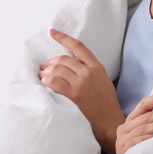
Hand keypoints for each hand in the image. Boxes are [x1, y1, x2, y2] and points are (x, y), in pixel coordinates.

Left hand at [38, 28, 124, 153]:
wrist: (110, 121)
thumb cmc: (106, 103)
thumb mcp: (102, 80)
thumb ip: (88, 69)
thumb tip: (68, 64)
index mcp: (97, 66)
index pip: (78, 46)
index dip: (63, 37)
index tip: (52, 32)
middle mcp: (89, 72)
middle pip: (62, 59)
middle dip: (49, 62)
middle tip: (43, 67)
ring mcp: (82, 83)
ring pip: (57, 70)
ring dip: (46, 72)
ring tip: (42, 76)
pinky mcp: (74, 95)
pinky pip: (55, 83)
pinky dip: (47, 81)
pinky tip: (45, 83)